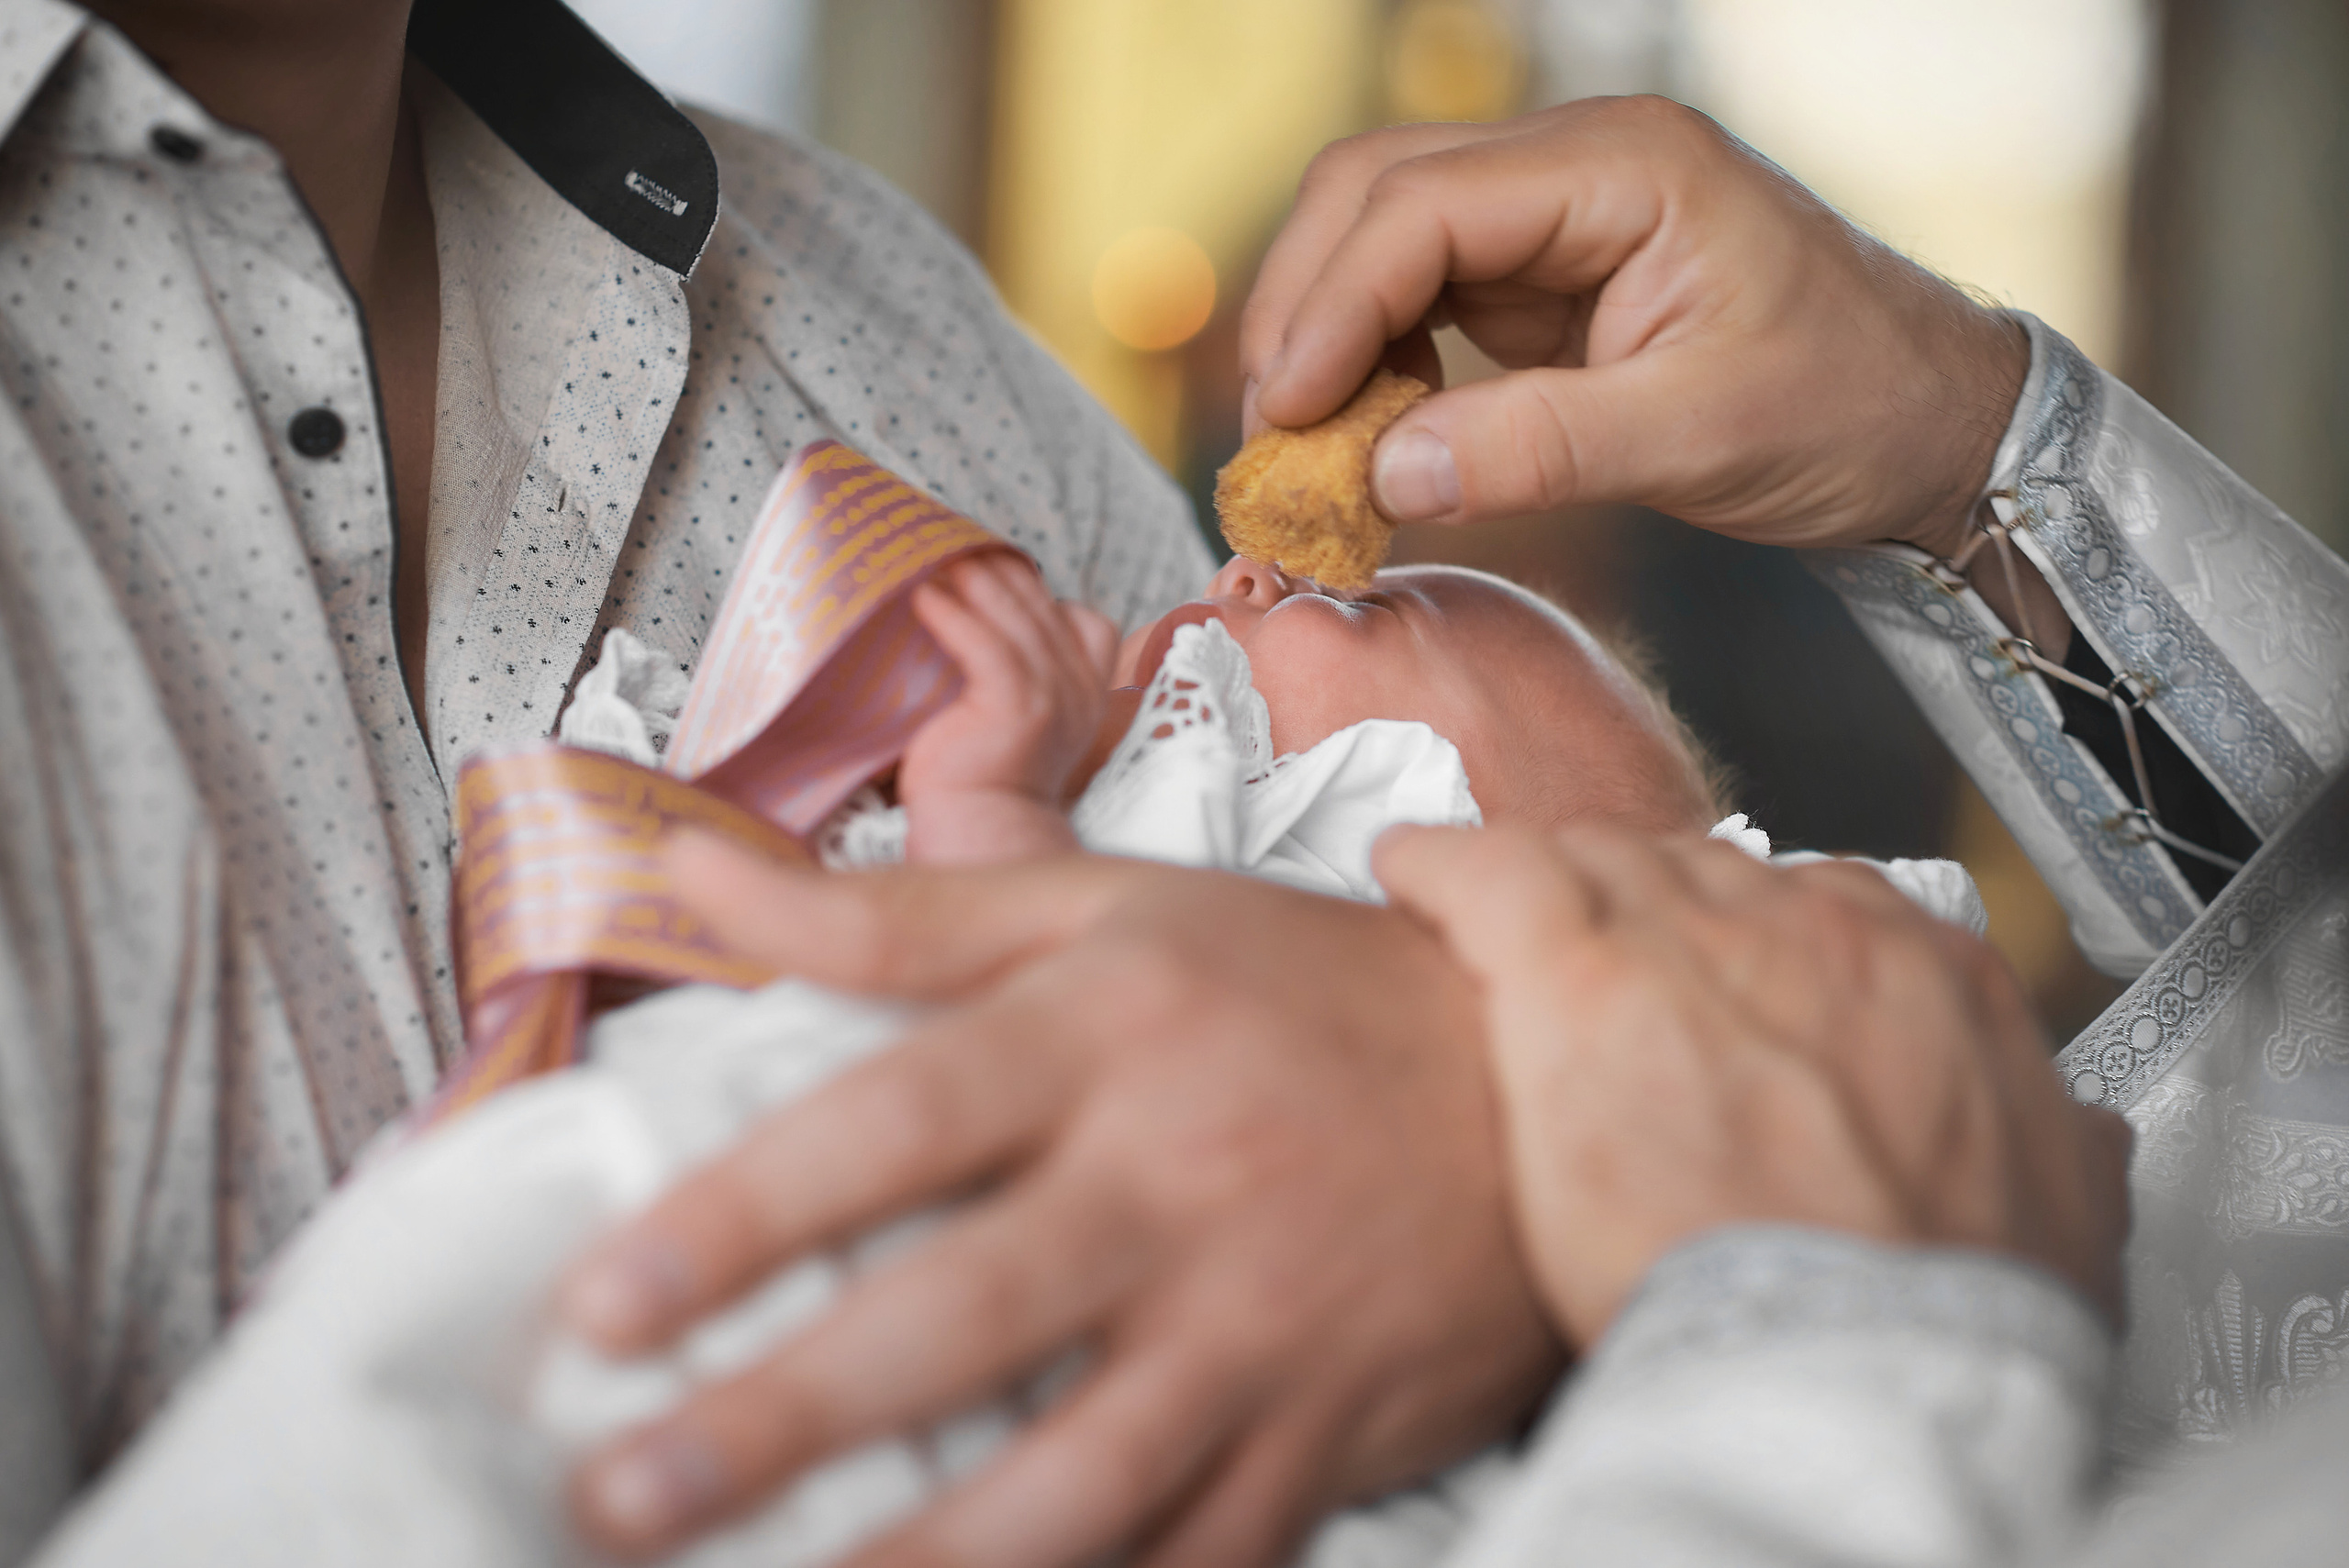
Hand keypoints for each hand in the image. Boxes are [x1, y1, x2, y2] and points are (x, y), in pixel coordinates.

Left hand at [556, 836, 1559, 1566]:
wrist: (1551, 1078)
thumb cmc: (1298, 987)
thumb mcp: (1107, 908)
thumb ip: (894, 913)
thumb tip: (689, 873)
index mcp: (1110, 1034)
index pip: (902, 1124)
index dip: (744, 1215)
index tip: (603, 1305)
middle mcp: (1178, 1185)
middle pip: (964, 1318)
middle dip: (782, 1420)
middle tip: (621, 1494)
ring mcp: (1256, 1328)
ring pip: (1080, 1479)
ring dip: (923, 1564)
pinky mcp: (1318, 1436)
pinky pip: (1198, 1555)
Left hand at [899, 553, 1119, 862]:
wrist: (978, 831)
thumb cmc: (978, 775)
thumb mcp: (1010, 716)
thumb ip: (1011, 673)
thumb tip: (961, 615)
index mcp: (1084, 691)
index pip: (1084, 619)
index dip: (1037, 590)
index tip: (990, 564)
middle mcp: (1079, 688)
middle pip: (1042, 605)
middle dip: (996, 568)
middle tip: (945, 540)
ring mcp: (1054, 697)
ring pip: (1016, 616)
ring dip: (973, 578)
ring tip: (930, 555)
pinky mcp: (1019, 707)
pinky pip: (986, 644)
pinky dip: (954, 615)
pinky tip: (924, 597)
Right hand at [1240, 99, 2028, 559]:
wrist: (1931, 426)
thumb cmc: (1848, 410)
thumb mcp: (1701, 438)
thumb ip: (1539, 450)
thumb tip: (1383, 479)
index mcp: (1624, 165)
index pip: (1424, 203)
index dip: (1333, 305)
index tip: (1287, 415)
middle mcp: (1574, 166)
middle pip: (1374, 193)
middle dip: (1302, 308)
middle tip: (1272, 435)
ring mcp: (1553, 218)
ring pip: (1379, 239)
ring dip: (1324, 336)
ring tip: (1307, 449)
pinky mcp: (1543, 278)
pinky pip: (1416, 299)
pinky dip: (1369, 364)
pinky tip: (1365, 437)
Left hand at [1376, 823, 2131, 1347]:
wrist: (1862, 1352)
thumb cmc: (1943, 1308)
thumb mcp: (2058, 1216)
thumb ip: (2052, 1150)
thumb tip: (2072, 1135)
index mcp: (1915, 974)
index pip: (1807, 905)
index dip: (1741, 937)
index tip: (1708, 969)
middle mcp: (1801, 929)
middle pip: (1688, 874)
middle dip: (1638, 910)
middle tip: (1591, 965)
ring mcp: (1686, 939)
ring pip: (1589, 865)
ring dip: (1544, 892)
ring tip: (1495, 924)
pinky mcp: (1575, 978)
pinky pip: (1486, 877)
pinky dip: (1440, 867)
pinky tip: (1407, 870)